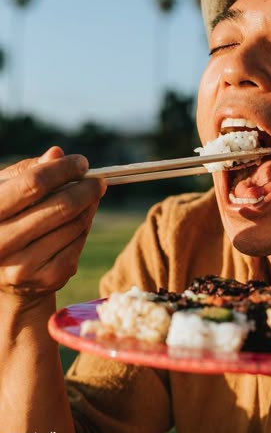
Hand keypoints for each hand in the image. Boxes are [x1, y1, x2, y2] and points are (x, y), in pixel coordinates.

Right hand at [0, 146, 105, 302]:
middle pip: (61, 205)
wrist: (2, 277)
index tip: (81, 163)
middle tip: (99, 181)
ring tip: (86, 199)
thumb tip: (57, 154)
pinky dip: (83, 228)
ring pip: (75, 224)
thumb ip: (28, 171)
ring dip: (87, 207)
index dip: (63, 169)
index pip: (33, 183)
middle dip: (87, 188)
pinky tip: (77, 222)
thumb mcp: (5, 192)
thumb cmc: (5, 220)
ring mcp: (23, 265)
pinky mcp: (46, 279)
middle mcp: (0, 243)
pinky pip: (79, 242)